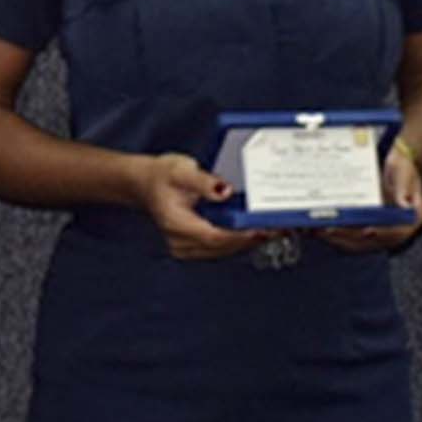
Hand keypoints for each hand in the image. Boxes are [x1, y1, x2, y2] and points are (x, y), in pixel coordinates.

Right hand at [135, 152, 268, 260]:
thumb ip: (204, 182)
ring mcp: (185, 247)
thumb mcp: (182, 170)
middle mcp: (180, 241)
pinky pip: (219, 248)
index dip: (239, 235)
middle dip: (250, 239)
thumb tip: (225, 191)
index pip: (214, 237)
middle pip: (222, 247)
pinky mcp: (192, 247)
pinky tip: (253, 232)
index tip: (261, 229)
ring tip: (271, 230)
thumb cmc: (161, 176)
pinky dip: (238, 241)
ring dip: (247, 242)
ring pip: (223, 251)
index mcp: (176, 223)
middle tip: (277, 228)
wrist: (145, 183)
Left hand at [319, 136, 421, 253]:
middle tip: (329, 229)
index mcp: (411, 218)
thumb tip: (403, 204)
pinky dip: (334, 235)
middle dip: (349, 236)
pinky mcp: (366, 229)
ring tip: (317, 230)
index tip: (367, 230)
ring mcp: (379, 231)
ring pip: (358, 242)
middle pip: (372, 241)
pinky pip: (349, 237)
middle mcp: (396, 229)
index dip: (383, 233)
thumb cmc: (401, 166)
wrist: (394, 166)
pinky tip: (317, 228)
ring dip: (337, 239)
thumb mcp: (404, 169)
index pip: (398, 231)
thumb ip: (403, 185)